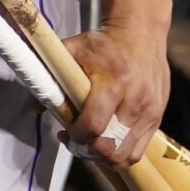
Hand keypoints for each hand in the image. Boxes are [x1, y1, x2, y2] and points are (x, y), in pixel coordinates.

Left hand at [62, 19, 170, 167]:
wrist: (141, 33)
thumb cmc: (102, 43)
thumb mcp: (73, 49)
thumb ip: (51, 75)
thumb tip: (33, 107)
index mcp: (113, 82)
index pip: (94, 125)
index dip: (75, 136)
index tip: (64, 131)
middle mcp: (135, 100)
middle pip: (110, 146)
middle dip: (87, 150)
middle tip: (74, 140)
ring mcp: (149, 112)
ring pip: (125, 155)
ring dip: (103, 157)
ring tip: (89, 144)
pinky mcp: (156, 119)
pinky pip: (137, 151)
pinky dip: (120, 155)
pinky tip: (106, 142)